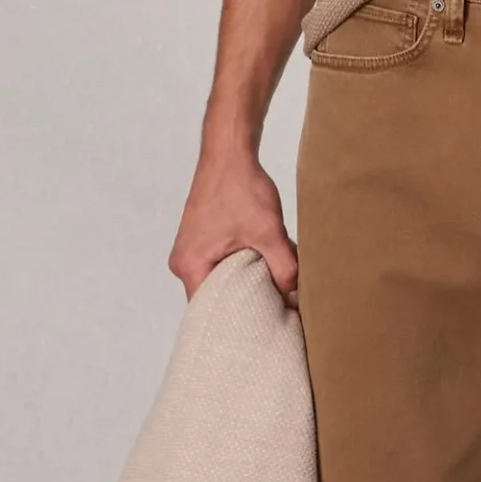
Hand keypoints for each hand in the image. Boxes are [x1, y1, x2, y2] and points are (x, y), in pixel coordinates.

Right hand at [167, 151, 299, 306]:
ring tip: (268, 296)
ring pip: (219, 281)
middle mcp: (183, 262)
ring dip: (243, 285)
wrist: (229, 152)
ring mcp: (190, 250)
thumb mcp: (268, 232)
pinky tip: (261, 271)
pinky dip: (239, 269)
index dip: (236, 321)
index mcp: (190, 265)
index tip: (258, 330)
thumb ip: (284, 267)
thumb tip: (297, 296)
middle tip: (269, 317)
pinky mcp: (200, 240)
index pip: (209, 311)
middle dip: (242, 306)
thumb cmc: (240, 188)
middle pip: (214, 299)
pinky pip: (218, 266)